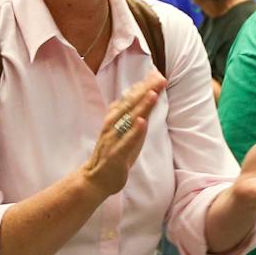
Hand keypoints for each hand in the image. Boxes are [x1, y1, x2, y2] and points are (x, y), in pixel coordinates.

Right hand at [79, 72, 164, 198]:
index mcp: (116, 118)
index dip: (144, 87)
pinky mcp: (116, 154)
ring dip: (141, 106)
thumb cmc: (114, 154)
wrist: (95, 179)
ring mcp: (113, 139)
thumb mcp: (127, 132)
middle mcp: (113, 125)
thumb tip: (148, 95)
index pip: (131, 99)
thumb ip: (137, 115)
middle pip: (131, 105)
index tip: (158, 74)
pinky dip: (134, 131)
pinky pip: (125, 141)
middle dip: (145, 90)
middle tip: (160, 78)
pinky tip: (142, 122)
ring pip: (128, 120)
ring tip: (153, 93)